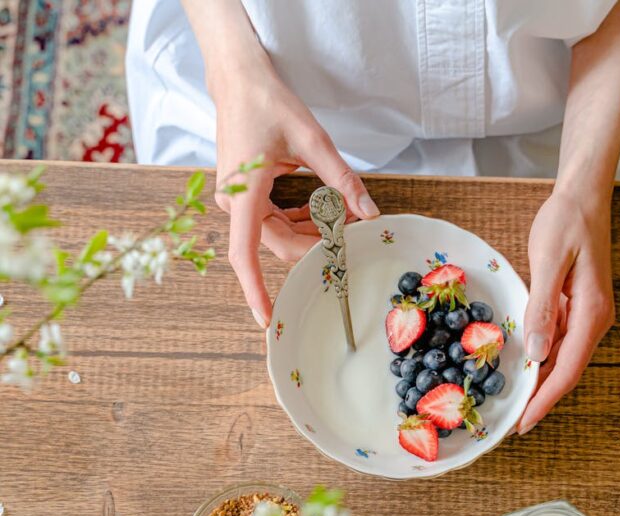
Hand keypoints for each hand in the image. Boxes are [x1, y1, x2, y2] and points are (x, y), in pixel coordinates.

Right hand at [212, 57, 378, 327]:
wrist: (238, 77)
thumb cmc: (266, 101)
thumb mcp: (312, 139)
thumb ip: (342, 180)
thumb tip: (369, 212)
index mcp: (244, 193)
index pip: (244, 255)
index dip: (255, 290)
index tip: (266, 318)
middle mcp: (235, 203)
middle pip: (277, 244)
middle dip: (316, 246)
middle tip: (353, 236)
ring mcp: (238, 200)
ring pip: (278, 235)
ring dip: (312, 232)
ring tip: (346, 219)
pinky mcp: (246, 195)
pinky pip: (275, 221)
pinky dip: (302, 220)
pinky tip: (326, 211)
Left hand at [517, 190, 614, 433]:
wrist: (582, 196)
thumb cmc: (566, 222)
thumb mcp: (549, 261)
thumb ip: (542, 307)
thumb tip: (537, 352)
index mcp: (592, 312)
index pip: (567, 369)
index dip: (545, 400)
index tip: (523, 424)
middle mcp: (594, 318)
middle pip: (566, 370)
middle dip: (541, 398)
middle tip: (512, 423)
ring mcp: (586, 313)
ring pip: (562, 358)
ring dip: (539, 381)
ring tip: (513, 402)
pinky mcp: (575, 305)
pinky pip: (558, 340)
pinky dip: (540, 357)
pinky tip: (521, 365)